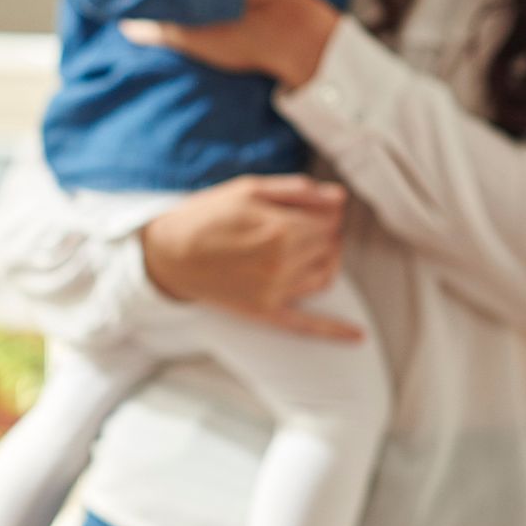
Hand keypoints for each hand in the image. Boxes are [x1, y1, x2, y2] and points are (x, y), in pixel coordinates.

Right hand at [137, 174, 360, 339]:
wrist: (168, 254)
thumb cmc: (206, 216)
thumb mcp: (248, 189)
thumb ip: (297, 191)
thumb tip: (339, 199)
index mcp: (283, 229)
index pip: (331, 219)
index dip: (323, 211)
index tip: (306, 208)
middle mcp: (285, 263)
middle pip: (331, 246)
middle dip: (323, 233)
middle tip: (298, 224)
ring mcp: (277, 291)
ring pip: (326, 276)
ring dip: (327, 261)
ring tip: (306, 249)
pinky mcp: (267, 312)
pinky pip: (308, 326)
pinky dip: (335, 331)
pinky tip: (357, 336)